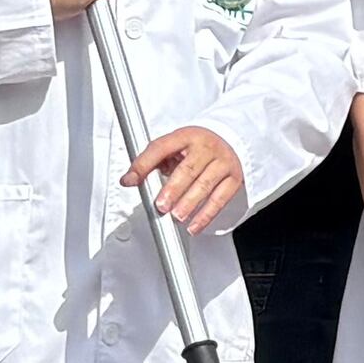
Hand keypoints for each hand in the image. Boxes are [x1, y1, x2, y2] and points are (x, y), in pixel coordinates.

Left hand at [125, 123, 249, 230]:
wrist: (229, 142)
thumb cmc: (196, 148)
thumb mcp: (173, 148)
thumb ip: (150, 162)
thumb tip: (129, 180)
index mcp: (186, 136)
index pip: (161, 147)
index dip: (144, 164)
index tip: (131, 180)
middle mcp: (206, 147)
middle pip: (189, 168)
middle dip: (174, 189)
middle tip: (161, 205)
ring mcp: (223, 162)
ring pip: (206, 184)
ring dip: (190, 203)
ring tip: (177, 216)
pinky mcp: (234, 178)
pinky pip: (220, 199)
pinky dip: (207, 215)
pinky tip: (194, 225)